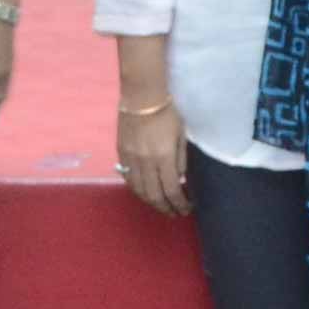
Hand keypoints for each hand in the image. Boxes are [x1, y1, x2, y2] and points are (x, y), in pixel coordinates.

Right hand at [116, 93, 190, 216]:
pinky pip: (128, 178)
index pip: (172, 190)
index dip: (180, 204)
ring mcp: (130, 159)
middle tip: (175, 213)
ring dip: (151, 202)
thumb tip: (179, 179)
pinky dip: (137, 190)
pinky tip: (145, 192)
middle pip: (154, 195)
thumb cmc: (167, 113)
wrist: (141, 96)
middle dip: (166, 208)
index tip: (187, 209)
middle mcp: (145, 162)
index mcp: (163, 157)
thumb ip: (180, 160)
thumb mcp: (181, 136)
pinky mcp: (121, 153)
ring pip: (139, 190)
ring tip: (161, 206)